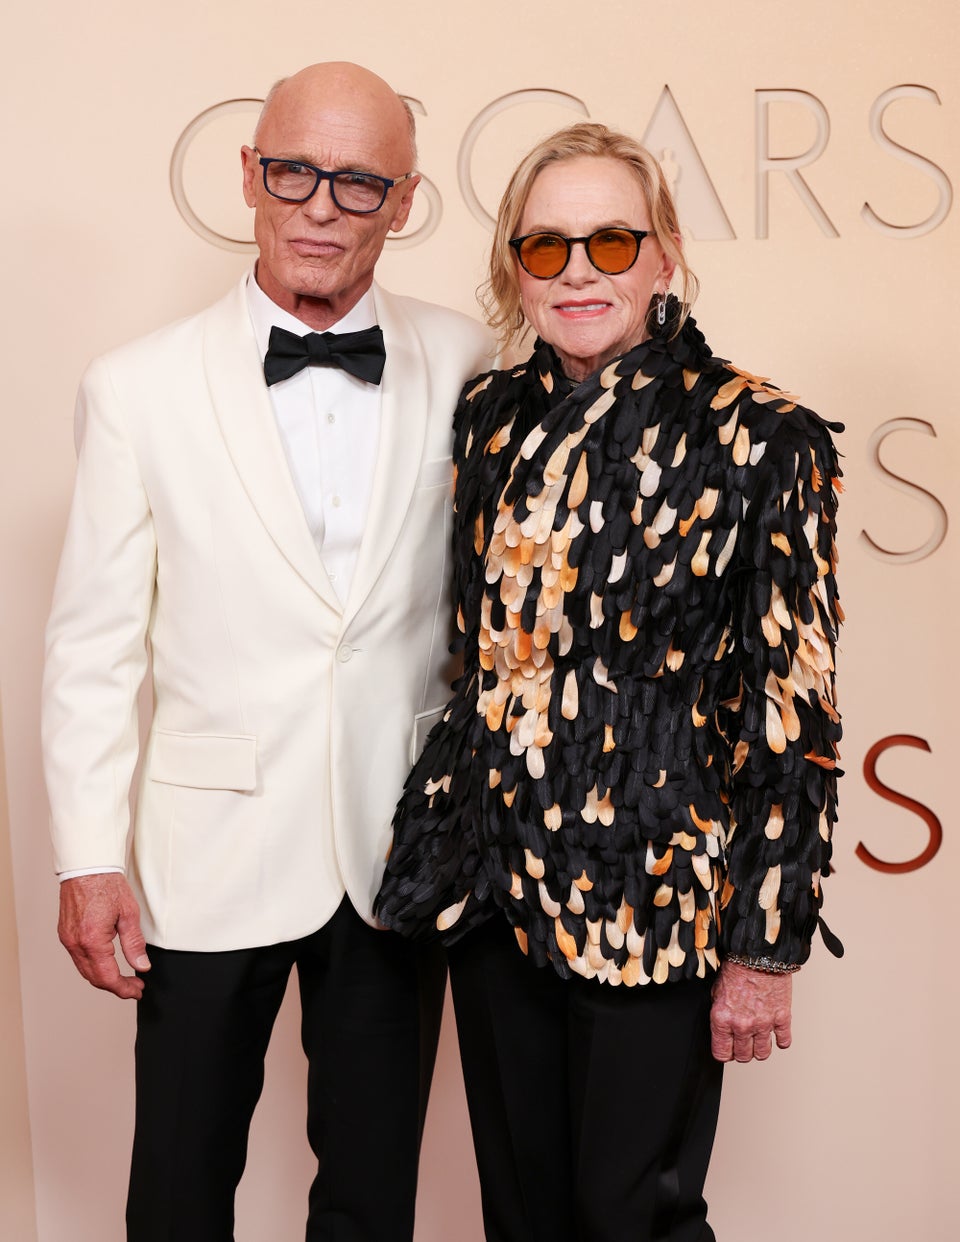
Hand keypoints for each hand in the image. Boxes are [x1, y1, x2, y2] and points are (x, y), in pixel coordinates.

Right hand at [58, 874, 149, 999]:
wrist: (87, 867)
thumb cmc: (108, 885)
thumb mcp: (129, 914)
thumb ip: (134, 944)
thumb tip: (142, 966)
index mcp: (92, 940)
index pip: (108, 977)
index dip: (124, 988)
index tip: (138, 989)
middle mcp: (76, 943)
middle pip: (95, 978)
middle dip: (116, 987)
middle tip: (134, 986)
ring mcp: (67, 939)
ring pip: (85, 970)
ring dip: (104, 978)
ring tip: (124, 978)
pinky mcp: (65, 934)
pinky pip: (79, 959)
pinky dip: (93, 967)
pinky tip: (107, 964)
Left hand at [710, 959, 792, 1062]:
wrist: (757, 954)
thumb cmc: (736, 968)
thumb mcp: (716, 991)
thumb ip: (720, 1014)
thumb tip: (723, 1028)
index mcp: (722, 1019)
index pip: (722, 1053)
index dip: (724, 1052)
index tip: (727, 1049)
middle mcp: (742, 1025)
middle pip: (743, 1056)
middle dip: (742, 1052)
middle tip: (743, 1043)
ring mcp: (764, 1024)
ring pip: (763, 1054)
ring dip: (760, 1050)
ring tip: (759, 1040)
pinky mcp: (782, 1018)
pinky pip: (784, 1042)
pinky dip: (781, 1041)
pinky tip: (776, 1033)